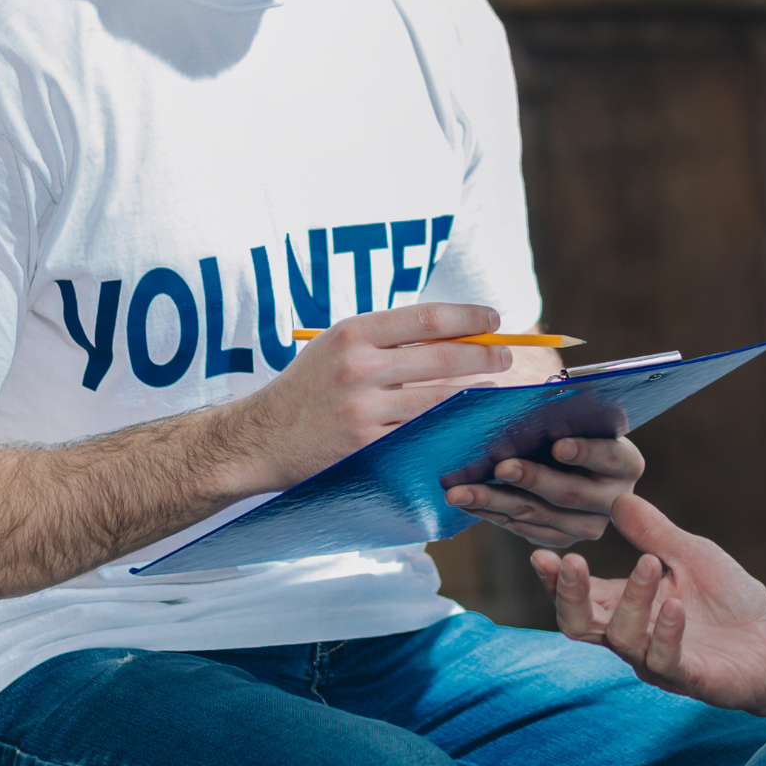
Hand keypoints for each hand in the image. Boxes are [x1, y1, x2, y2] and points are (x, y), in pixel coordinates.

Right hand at [210, 303, 521, 494]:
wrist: (259, 438)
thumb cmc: (308, 387)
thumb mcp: (337, 347)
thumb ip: (388, 338)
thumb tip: (458, 331)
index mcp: (353, 334)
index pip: (429, 318)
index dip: (471, 319)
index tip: (494, 320)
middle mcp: (359, 368)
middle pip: (445, 358)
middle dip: (486, 357)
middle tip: (506, 356)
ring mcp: (364, 410)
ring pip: (441, 400)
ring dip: (477, 394)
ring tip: (494, 389)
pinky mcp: (366, 447)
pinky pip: (423, 435)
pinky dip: (451, 428)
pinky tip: (468, 423)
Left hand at [447, 431, 644, 548]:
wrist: (575, 462)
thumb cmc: (573, 427)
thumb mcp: (579, 419)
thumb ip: (566, 417)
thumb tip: (536, 404)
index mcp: (627, 464)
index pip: (609, 457)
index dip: (585, 452)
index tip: (558, 445)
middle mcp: (614, 500)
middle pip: (570, 493)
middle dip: (532, 479)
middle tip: (501, 467)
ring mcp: (588, 525)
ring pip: (539, 515)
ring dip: (496, 501)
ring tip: (461, 491)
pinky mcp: (561, 539)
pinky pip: (523, 529)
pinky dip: (493, 514)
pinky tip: (467, 501)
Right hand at [531, 493, 765, 726]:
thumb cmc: (728, 600)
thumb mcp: (691, 555)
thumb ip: (656, 533)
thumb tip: (619, 498)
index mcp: (626, 607)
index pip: (580, 596)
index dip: (556, 580)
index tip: (541, 554)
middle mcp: (632, 637)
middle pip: (581, 626)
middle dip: (570, 596)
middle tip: (570, 563)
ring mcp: (657, 661)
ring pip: (622, 639)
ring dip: (631, 600)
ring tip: (648, 565)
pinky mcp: (689, 678)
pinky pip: (666, 660)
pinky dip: (666, 632)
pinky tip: (674, 605)